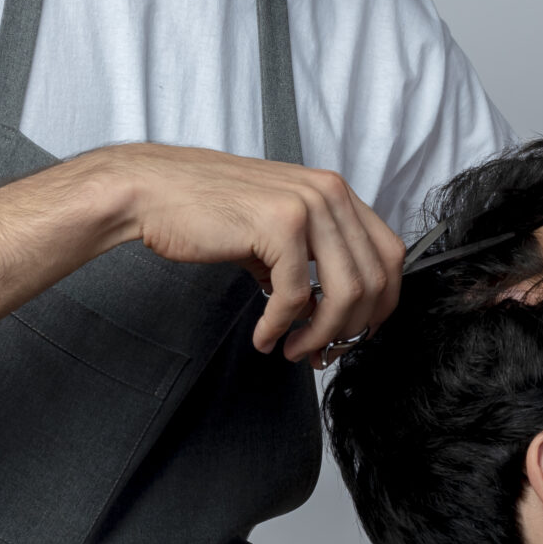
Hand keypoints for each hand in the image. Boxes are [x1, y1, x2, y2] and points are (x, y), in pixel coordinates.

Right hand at [86, 145, 405, 362]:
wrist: (153, 192)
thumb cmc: (206, 210)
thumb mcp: (273, 229)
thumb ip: (308, 261)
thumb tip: (328, 311)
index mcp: (333, 191)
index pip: (389, 255)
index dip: (381, 304)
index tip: (357, 331)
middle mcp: (329, 193)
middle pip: (374, 279)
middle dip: (353, 329)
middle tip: (322, 352)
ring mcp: (307, 205)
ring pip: (345, 292)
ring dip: (321, 334)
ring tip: (295, 350)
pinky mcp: (278, 225)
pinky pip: (296, 296)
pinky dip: (281, 327)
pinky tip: (263, 336)